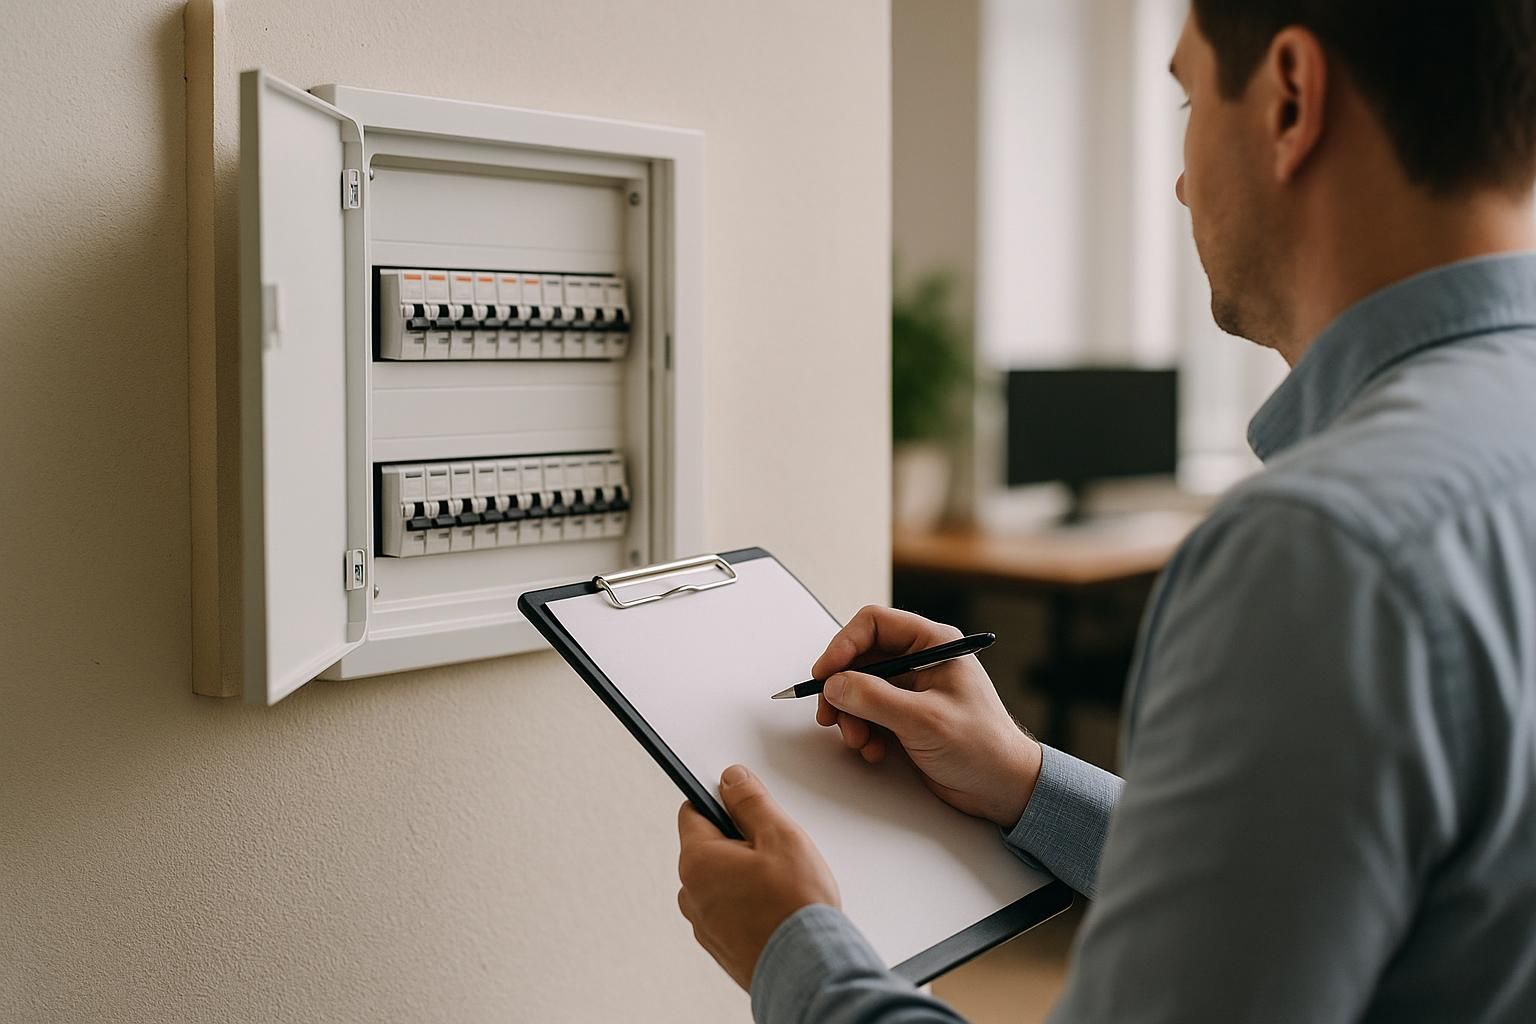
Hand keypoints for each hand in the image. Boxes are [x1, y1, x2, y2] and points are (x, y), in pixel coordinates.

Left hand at [676, 764, 839, 990]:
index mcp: (698, 861)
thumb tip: (731, 779)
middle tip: (775, 851)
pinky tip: (776, 908)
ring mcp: (704, 924)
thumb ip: (751, 801)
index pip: (693, 812)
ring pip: (720, 881)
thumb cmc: (795, 907)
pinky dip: (747, 904)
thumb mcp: (780, 836)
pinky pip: (728, 910)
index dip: (720, 802)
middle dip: (738, 842)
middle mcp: (691, 894)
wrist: (808, 970)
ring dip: (743, 875)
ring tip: (780, 885)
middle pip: (708, 847)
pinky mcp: (720, 946)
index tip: (742, 802)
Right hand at [814, 605, 1042, 827]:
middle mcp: (920, 661)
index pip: (874, 624)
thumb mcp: (923, 719)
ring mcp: (912, 689)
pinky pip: (868, 713)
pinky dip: (863, 731)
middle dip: (843, 689)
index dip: (843, 645)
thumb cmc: (982, 746)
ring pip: (859, 688)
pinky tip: (874, 750)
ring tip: (859, 740)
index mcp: (934, 644)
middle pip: (860, 658)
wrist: (1001, 787)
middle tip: (831, 714)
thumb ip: (874, 698)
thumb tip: (835, 684)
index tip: (825, 673)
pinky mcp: (905, 716)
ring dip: (850, 715)